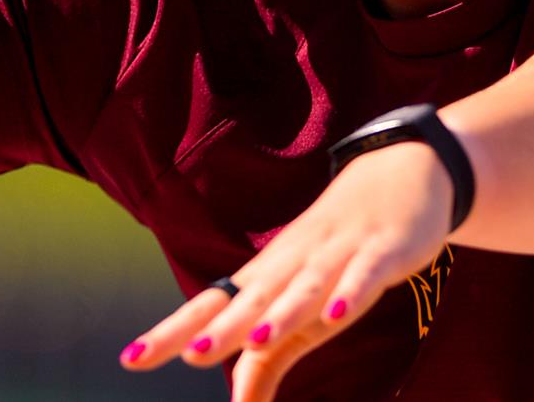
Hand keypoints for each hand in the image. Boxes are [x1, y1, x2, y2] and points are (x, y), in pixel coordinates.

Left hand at [116, 142, 455, 401]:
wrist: (401, 173)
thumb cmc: (338, 252)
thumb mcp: (303, 309)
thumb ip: (270, 359)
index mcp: (267, 276)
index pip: (212, 305)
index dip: (174, 331)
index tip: (132, 358)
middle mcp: (293, 263)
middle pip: (253, 298)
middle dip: (223, 327)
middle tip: (190, 353)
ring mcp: (336, 253)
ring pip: (304, 287)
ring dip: (280, 313)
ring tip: (254, 339)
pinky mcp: (381, 251)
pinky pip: (365, 274)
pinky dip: (352, 292)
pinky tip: (338, 313)